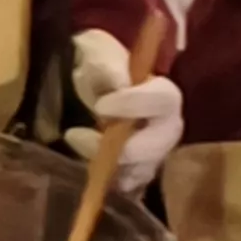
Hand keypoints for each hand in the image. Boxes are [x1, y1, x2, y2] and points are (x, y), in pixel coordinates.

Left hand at [69, 30, 181, 191]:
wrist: (84, 88)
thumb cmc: (98, 66)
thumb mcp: (97, 51)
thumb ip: (106, 60)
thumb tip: (115, 82)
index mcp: (161, 94)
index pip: (164, 100)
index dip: (136, 104)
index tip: (102, 105)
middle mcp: (164, 128)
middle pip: (159, 146)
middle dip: (126, 148)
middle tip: (81, 137)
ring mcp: (150, 156)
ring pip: (142, 173)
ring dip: (110, 170)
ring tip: (76, 154)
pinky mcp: (131, 176)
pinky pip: (126, 190)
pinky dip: (106, 188)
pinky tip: (85, 179)